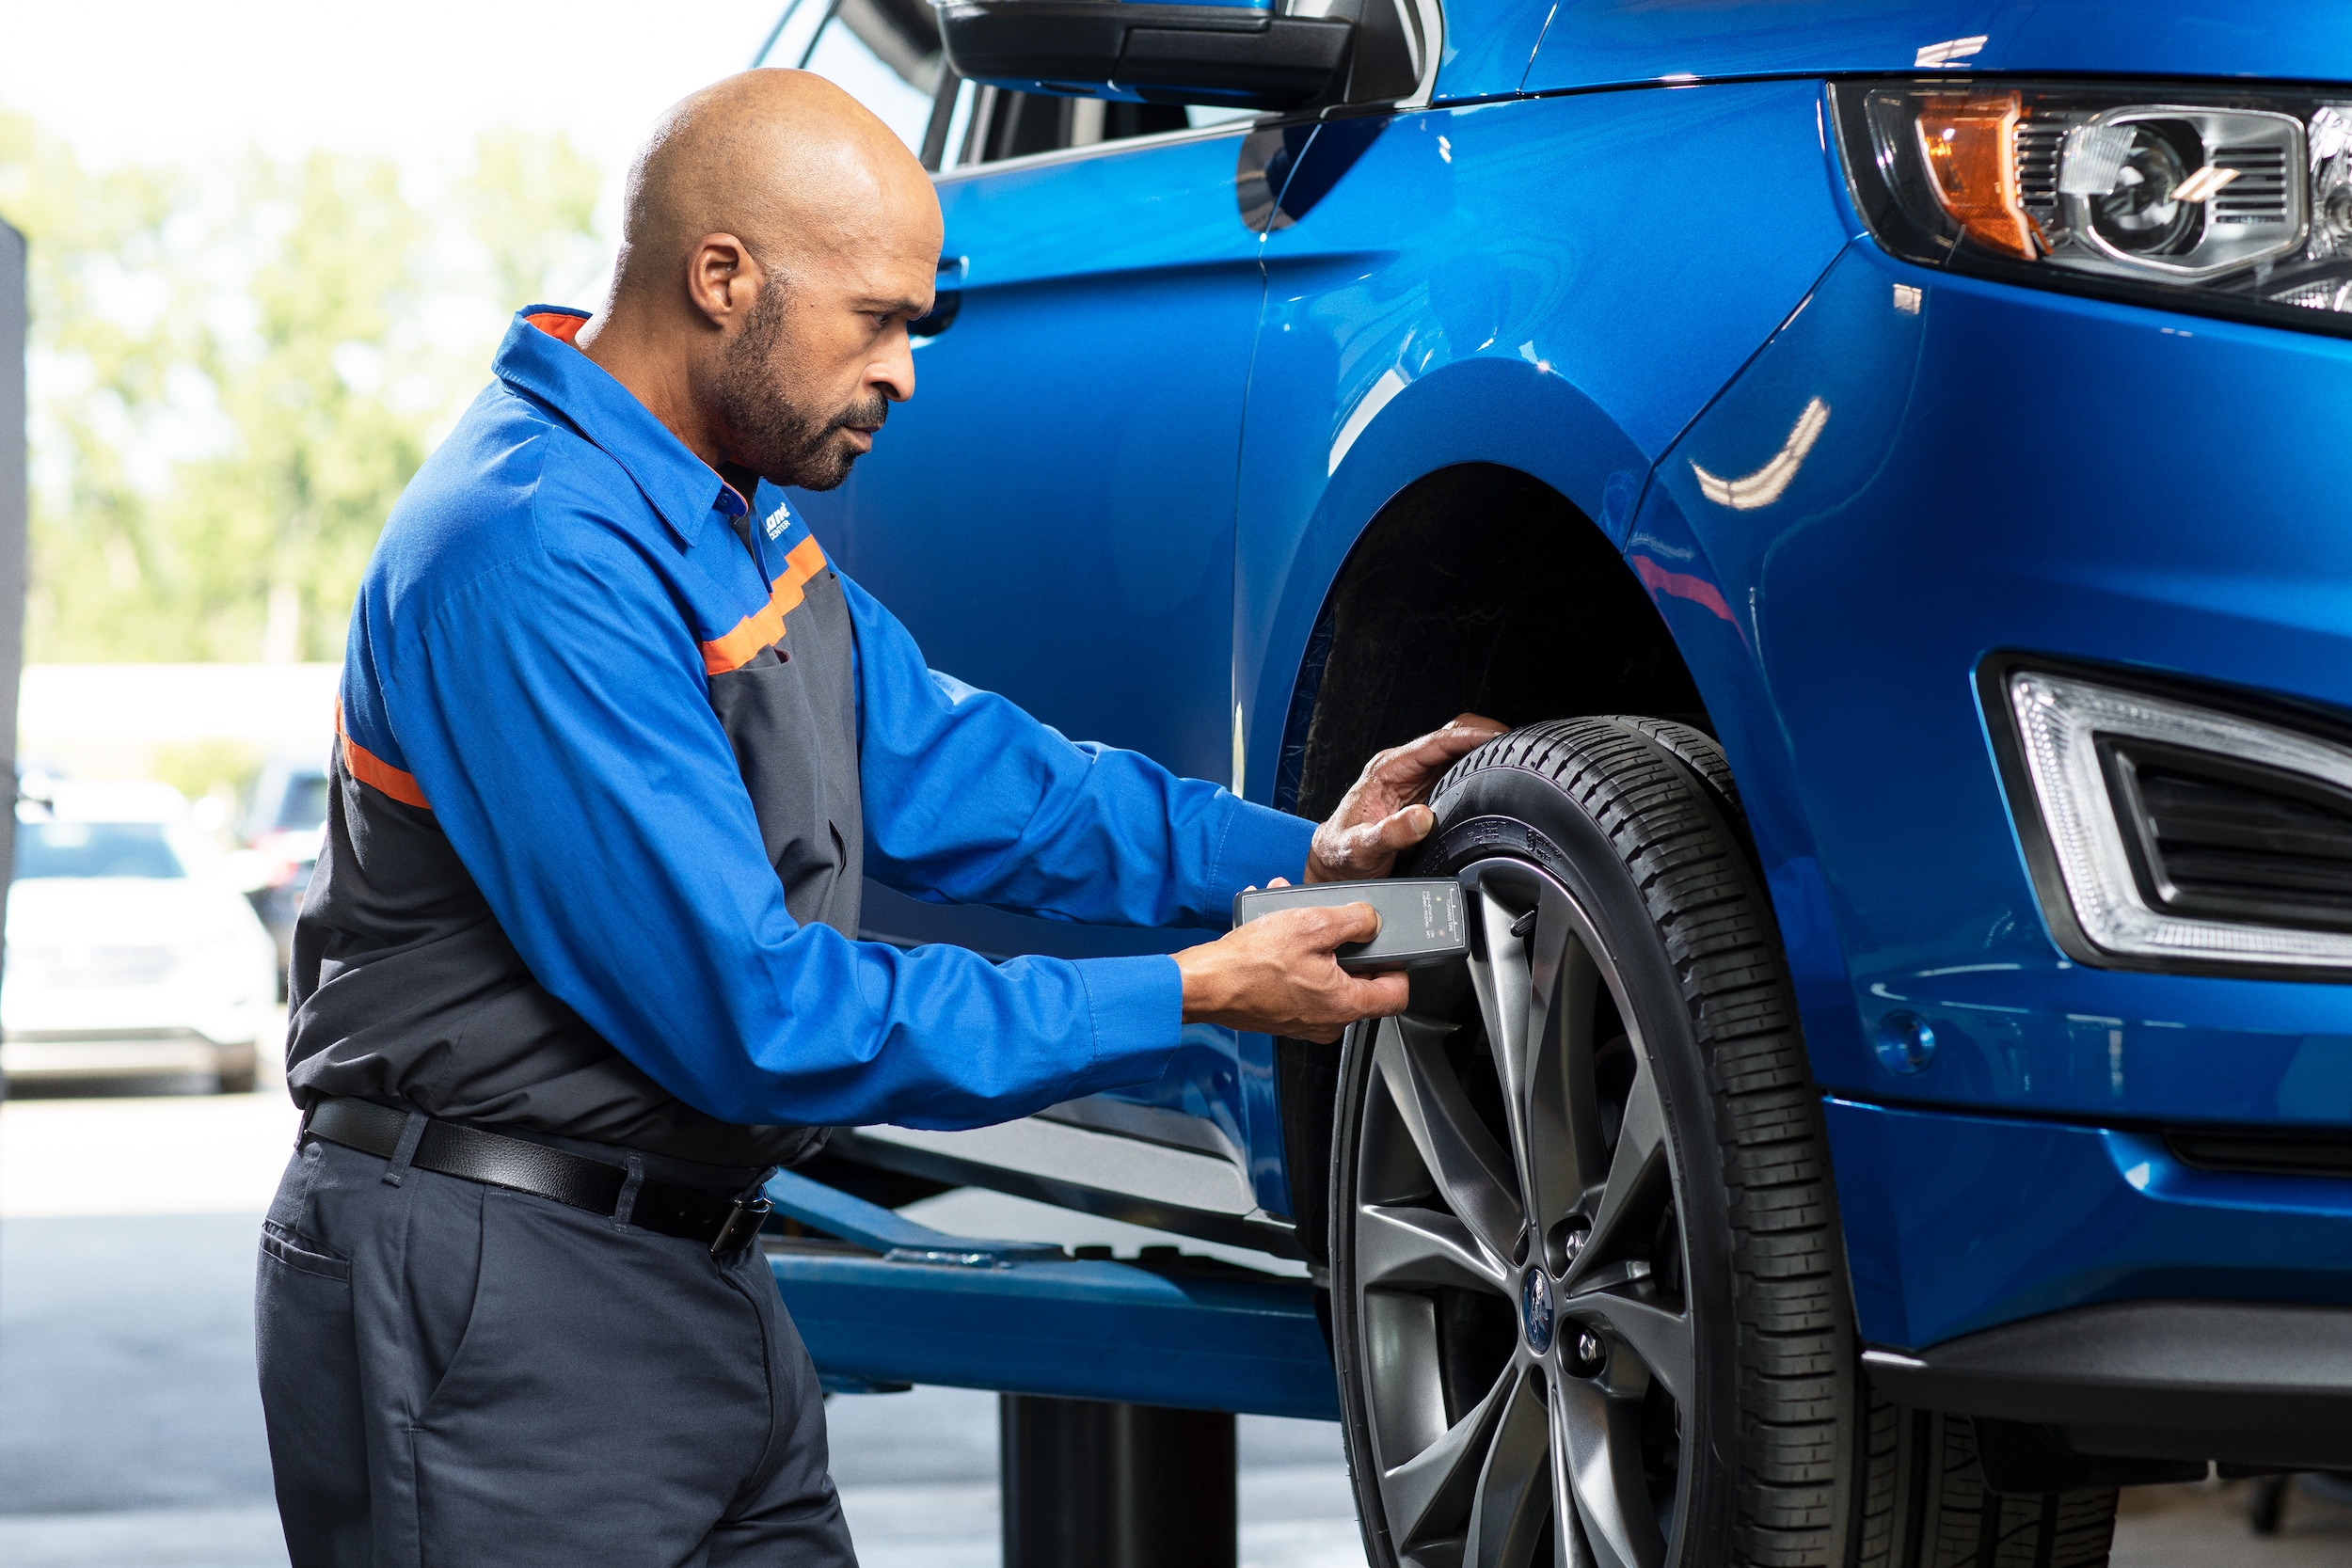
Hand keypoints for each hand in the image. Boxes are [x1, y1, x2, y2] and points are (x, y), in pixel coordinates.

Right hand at [1175, 887, 1407, 1042]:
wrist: (1206, 984)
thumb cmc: (1250, 963)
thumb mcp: (1311, 924)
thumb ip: (1354, 920)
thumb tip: (1372, 920)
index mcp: (1345, 1005)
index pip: (1398, 994)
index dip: (1399, 964)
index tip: (1388, 946)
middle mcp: (1329, 1022)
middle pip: (1361, 982)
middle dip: (1347, 945)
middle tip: (1331, 923)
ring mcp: (1306, 1021)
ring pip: (1328, 977)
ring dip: (1316, 945)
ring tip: (1296, 919)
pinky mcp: (1285, 1015)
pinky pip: (1303, 983)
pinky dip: (1296, 957)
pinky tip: (1277, 933)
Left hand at [1305, 713, 1507, 883]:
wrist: (1334, 862)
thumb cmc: (1342, 853)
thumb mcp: (1361, 847)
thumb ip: (1390, 833)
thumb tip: (1421, 817)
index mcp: (1388, 770)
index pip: (1436, 742)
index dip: (1470, 736)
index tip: (1498, 738)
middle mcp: (1404, 768)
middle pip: (1453, 738)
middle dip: (1486, 737)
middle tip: (1519, 746)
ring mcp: (1417, 779)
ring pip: (1459, 753)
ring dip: (1486, 753)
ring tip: (1517, 758)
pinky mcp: (1426, 793)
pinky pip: (1458, 773)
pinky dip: (1481, 771)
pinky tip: (1498, 777)